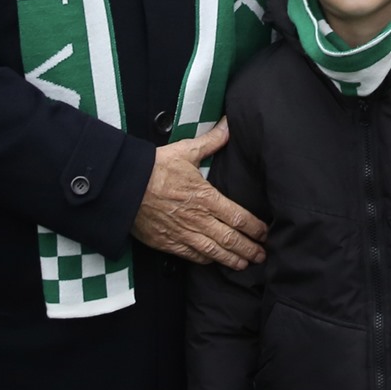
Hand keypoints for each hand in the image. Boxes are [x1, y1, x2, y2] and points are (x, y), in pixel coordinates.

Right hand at [130, 120, 266, 268]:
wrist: (125, 187)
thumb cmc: (155, 168)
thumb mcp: (185, 150)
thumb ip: (211, 141)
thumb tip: (228, 124)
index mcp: (206, 197)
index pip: (239, 217)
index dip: (256, 228)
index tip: (265, 232)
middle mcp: (198, 219)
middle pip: (231, 240)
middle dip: (250, 249)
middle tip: (263, 255)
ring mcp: (184, 234)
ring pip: (215, 252)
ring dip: (234, 260)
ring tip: (246, 264)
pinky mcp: (168, 243)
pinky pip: (193, 257)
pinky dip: (208, 261)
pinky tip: (215, 262)